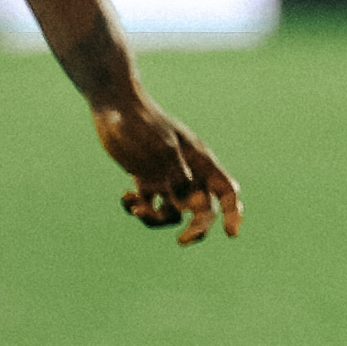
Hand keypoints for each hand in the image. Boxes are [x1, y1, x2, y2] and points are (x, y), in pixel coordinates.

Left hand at [94, 99, 245, 244]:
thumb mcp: (161, 147)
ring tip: (137, 208)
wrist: (114, 104)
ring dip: (156, 218)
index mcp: (200, 160)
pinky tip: (126, 197)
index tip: (230, 234)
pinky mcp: (146, 180)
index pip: (226, 191)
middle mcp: (188, 172)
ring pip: (173, 213)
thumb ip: (176, 174)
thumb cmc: (140, 122)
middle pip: (203, 210)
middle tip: (182, 241)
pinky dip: (138, 208)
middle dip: (196, 228)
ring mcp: (167, 177)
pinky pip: (150, 206)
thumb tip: (187, 199)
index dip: (233, 213)